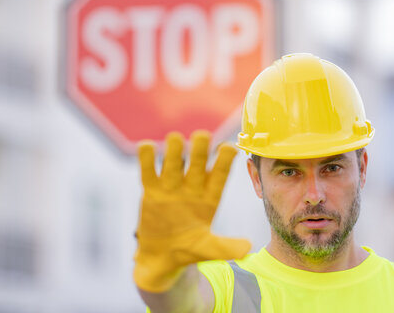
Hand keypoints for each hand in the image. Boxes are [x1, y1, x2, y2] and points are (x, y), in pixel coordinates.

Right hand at [133, 130, 251, 291]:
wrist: (162, 256)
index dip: (225, 160)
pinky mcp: (151, 189)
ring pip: (174, 159)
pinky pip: (148, 169)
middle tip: (202, 137)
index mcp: (210, 196)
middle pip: (199, 160)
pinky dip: (146, 156)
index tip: (228, 148)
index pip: (221, 173)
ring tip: (175, 140)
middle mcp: (193, 185)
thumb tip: (247, 248)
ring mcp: (172, 185)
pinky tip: (147, 147)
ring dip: (174, 147)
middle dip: (200, 147)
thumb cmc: (189, 250)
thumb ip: (226, 248)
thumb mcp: (208, 250)